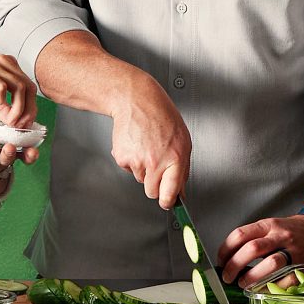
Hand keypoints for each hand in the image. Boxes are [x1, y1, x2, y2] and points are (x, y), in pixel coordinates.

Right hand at [0, 54, 37, 127]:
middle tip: (19, 126)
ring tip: (9, 121)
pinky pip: (0, 86)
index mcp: (8, 65)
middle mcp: (4, 62)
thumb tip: (14, 121)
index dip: (31, 107)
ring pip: (19, 87)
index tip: (24, 124)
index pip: (30, 86)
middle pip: (29, 87)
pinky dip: (2, 100)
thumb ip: (2, 106)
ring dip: (17, 108)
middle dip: (28, 110)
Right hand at [109, 70, 192, 207]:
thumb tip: (180, 192)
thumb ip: (182, 169)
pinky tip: (137, 144)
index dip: (168, 201)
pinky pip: (129, 169)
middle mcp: (156, 161)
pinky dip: (132, 160)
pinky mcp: (122, 157)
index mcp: (175, 158)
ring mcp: (137, 160)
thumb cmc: (161, 116)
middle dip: (155, 185)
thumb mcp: (182, 140)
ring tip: (147, 147)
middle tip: (157, 166)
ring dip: (144, 169)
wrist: (136, 100)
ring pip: (140, 179)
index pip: (170, 194)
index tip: (168, 203)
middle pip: (152, 193)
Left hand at [220, 214, 303, 285]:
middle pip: (252, 248)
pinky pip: (284, 280)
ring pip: (269, 263)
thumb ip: (254, 239)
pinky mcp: (302, 267)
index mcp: (269, 225)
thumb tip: (230, 259)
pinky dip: (269, 288)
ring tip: (243, 284)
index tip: (221, 261)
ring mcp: (292, 251)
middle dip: (234, 265)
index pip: (241, 234)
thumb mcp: (272, 227)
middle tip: (227, 277)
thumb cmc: (292, 231)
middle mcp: (280, 235)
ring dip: (251, 278)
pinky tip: (262, 290)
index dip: (226, 249)